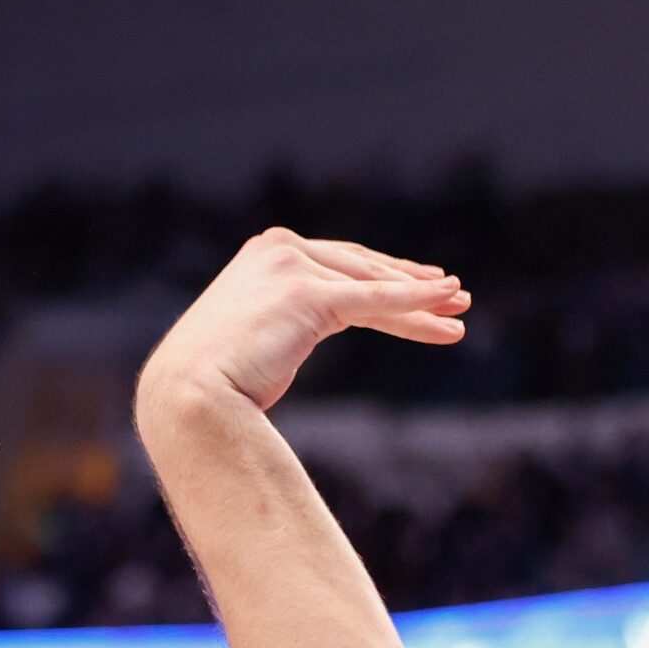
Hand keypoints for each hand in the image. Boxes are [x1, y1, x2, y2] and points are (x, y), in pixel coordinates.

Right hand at [139, 229, 468, 416]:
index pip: (340, 264)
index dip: (384, 275)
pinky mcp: (306, 294)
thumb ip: (281, 324)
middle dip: (411, 283)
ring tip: (460, 309)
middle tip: (455, 295)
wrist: (188, 398)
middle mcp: (279, 250)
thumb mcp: (254, 339)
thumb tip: (291, 339)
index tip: (421, 283)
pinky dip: (412, 300)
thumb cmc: (212, 384)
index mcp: (265, 254)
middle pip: (362, 269)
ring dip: (422, 299)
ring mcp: (291, 267)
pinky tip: (445, 299)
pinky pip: (372, 300)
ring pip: (372, 286)